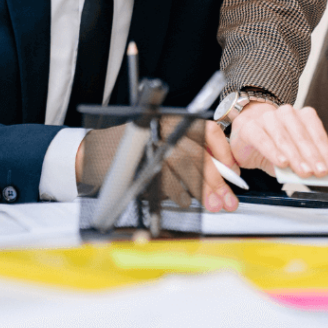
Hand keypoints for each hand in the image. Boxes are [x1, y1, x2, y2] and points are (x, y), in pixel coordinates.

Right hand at [74, 121, 238, 213]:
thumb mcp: (167, 146)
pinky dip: (179, 193)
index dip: (225, 152)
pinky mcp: (138, 160)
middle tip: (228, 200)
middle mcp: (164, 128)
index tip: (235, 172)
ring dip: (202, 189)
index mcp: (175, 121)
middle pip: (199, 154)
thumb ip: (193, 156)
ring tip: (213, 205)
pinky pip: (165, 179)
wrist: (93, 154)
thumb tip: (222, 176)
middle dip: (217, 180)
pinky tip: (187, 201)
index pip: (209, 132)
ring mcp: (151, 143)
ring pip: (185, 166)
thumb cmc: (136, 152)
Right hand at [228, 102, 327, 178]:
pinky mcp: (250, 127)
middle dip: (313, 156)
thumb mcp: (292, 154)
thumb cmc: (274, 145)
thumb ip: (305, 160)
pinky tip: (282, 163)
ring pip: (285, 138)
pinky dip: (274, 152)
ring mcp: (267, 118)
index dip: (327, 152)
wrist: (246, 134)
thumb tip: (319, 173)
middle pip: (302, 136)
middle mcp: (286, 114)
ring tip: (305, 172)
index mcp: (302, 116)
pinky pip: (263, 140)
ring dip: (296, 157)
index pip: (317, 134)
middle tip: (321, 172)